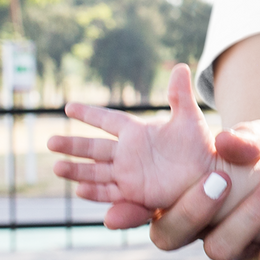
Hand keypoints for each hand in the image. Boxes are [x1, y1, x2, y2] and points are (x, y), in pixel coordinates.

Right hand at [50, 64, 216, 213]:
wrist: (210, 175)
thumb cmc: (201, 146)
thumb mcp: (189, 119)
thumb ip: (180, 95)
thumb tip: (181, 65)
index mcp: (137, 132)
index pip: (107, 120)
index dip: (89, 114)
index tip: (68, 106)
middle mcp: (128, 153)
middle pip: (93, 148)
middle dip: (72, 145)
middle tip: (49, 142)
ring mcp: (130, 174)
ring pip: (96, 171)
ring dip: (77, 170)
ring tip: (56, 167)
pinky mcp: (135, 194)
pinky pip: (111, 192)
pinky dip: (96, 192)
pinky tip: (80, 190)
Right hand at [142, 118, 259, 259]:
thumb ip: (248, 138)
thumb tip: (224, 141)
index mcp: (193, 194)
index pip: (150, 207)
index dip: (129, 211)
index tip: (116, 213)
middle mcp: (208, 227)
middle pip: (172, 236)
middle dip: (191, 209)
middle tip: (220, 181)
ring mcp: (240, 249)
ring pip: (222, 250)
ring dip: (247, 218)